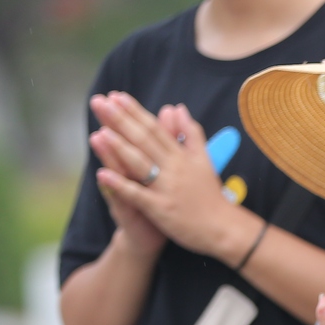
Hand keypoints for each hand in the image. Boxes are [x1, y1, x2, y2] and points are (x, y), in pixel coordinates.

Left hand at [91, 93, 254, 261]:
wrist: (224, 228)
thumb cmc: (211, 196)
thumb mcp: (204, 159)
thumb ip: (191, 134)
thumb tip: (178, 108)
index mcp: (182, 155)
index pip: (154, 128)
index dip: (135, 111)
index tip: (117, 96)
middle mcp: (174, 168)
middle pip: (144, 139)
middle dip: (120, 120)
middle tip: (100, 102)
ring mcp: (167, 188)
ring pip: (140, 164)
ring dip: (120, 148)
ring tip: (100, 131)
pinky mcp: (161, 209)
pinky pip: (137, 195)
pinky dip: (119, 185)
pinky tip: (102, 175)